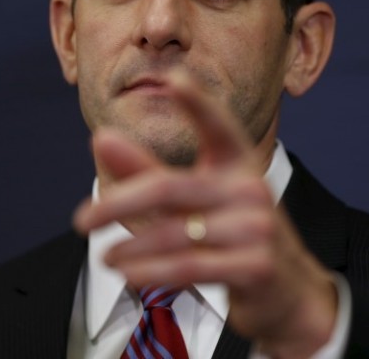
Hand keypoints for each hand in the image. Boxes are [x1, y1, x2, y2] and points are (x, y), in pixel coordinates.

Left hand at [73, 70, 337, 357]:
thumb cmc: (232, 234)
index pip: (218, 125)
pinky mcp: (256, 266)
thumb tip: (100, 137)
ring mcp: (257, 227)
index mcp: (238, 162)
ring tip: (104, 257)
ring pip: (177, 234)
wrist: (286, 289)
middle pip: (170, 187)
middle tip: (82, 219)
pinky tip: (128, 274)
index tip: (174, 78)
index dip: (197, 102)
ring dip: (133, 247)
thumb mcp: (193, 198)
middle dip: (119, 203)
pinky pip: (192, 267)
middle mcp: (250, 188)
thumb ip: (145, 169)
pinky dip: (153, 272)